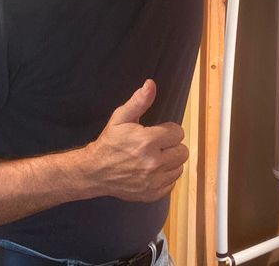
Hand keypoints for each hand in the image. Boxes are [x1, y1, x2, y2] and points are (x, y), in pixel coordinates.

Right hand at [85, 80, 188, 201]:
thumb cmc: (110, 142)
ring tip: (156, 157)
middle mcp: (153, 163)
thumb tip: (150, 84)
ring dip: (171, 161)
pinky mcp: (152, 194)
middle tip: (158, 145)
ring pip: (179, 167)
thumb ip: (139, 101)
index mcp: (148, 141)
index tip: (158, 132)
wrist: (95, 171)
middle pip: (182, 151)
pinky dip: (166, 176)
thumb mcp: (121, 117)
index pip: (178, 133)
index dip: (169, 130)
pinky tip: (153, 170)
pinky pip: (172, 182)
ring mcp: (153, 181)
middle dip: (172, 145)